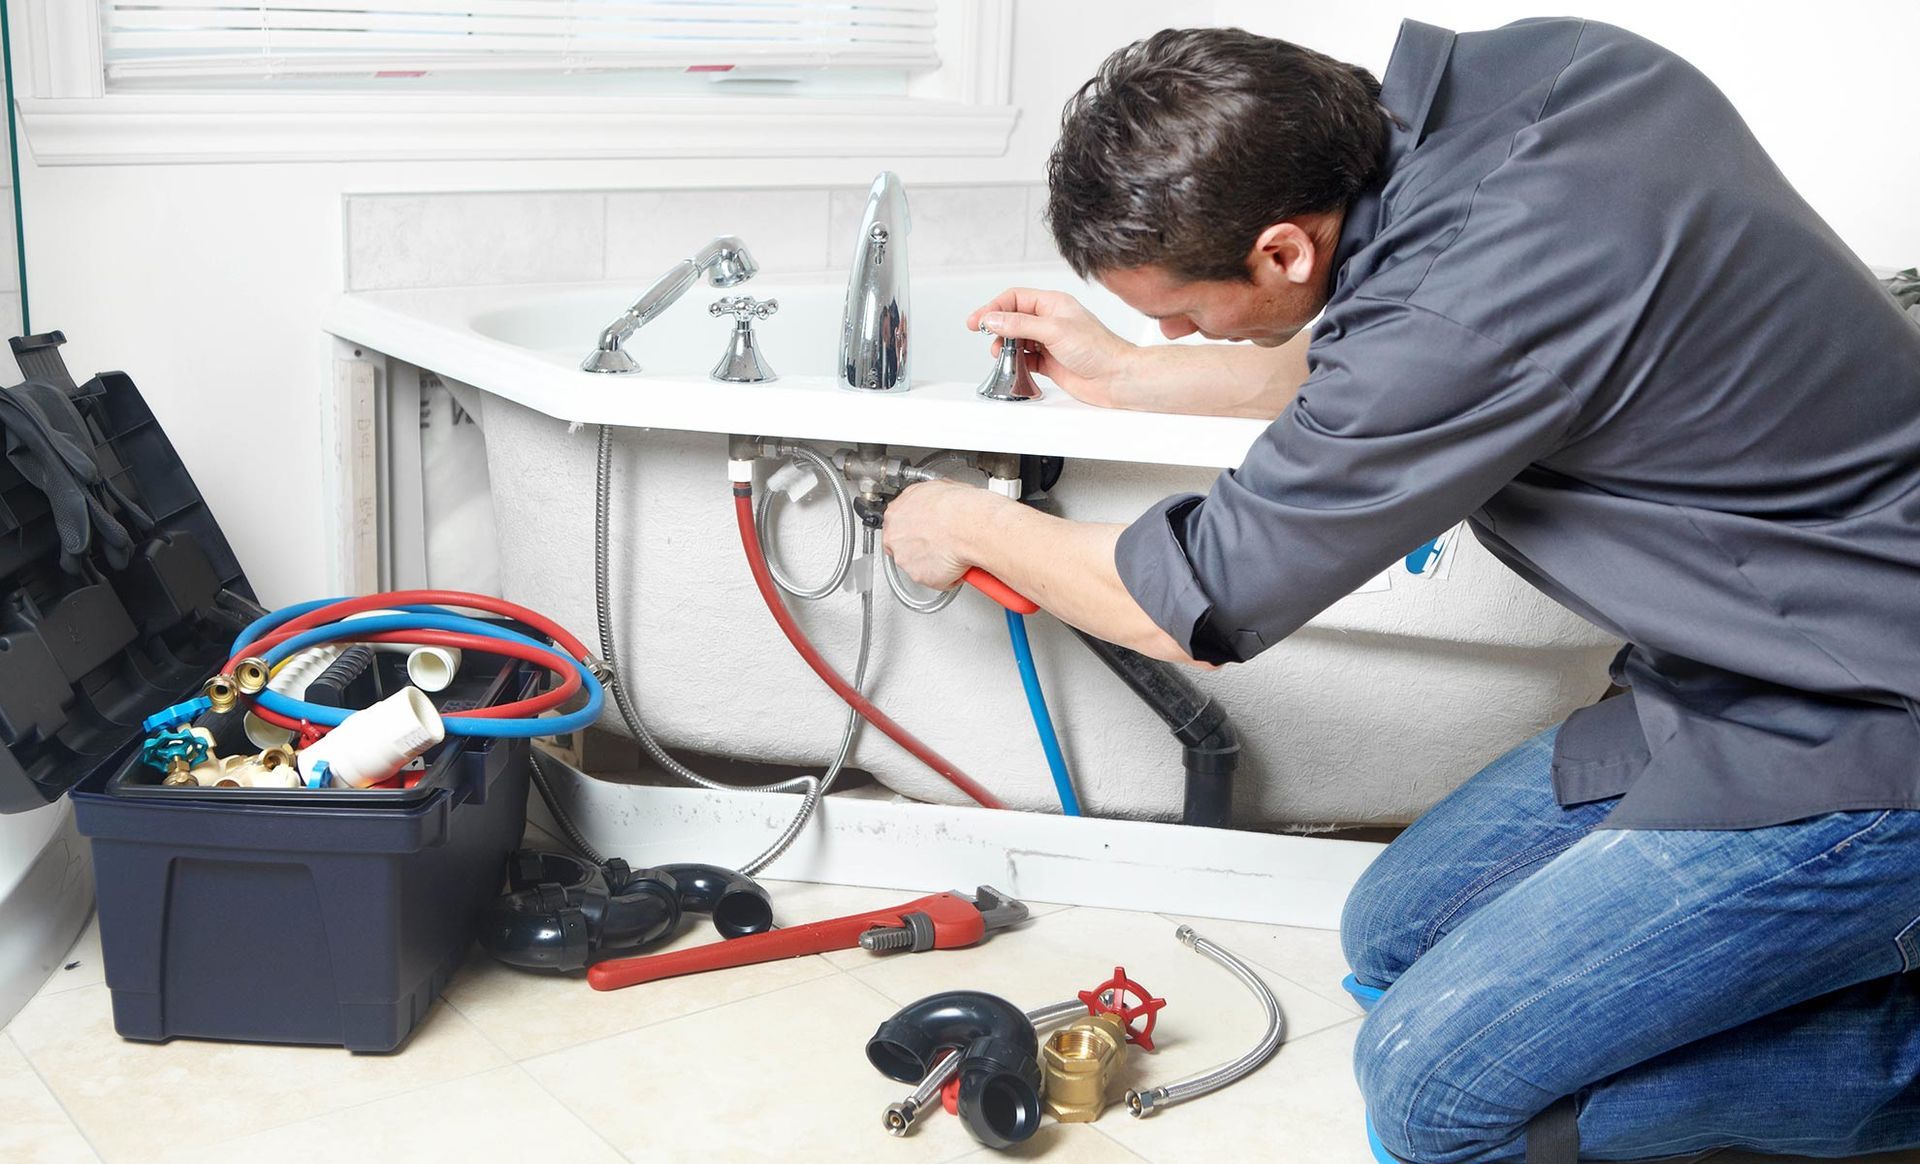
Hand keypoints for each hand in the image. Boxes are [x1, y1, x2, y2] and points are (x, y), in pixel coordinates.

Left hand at [882, 479, 998, 589]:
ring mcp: (904, 558)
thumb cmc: (959, 507)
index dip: (912, 531)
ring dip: (932, 563)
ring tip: (952, 554)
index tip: (924, 532)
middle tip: (939, 545)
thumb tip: (938, 501)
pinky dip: (946, 576)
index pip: (896, 526)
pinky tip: (957, 564)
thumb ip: (928, 501)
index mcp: (897, 512)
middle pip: (901, 547)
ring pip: (916, 565)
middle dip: (919, 548)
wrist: (969, 526)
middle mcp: (895, 536)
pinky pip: (932, 580)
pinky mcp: (918, 576)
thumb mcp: (940, 488)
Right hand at [966, 288, 1134, 406]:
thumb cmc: (1098, 349)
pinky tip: (1012, 367)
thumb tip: (993, 319)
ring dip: (1005, 348)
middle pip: (1013, 319)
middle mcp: (1050, 321)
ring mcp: (1050, 342)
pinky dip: (1015, 364)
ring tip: (1000, 355)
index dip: (994, 308)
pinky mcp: (1050, 363)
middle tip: (984, 338)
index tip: (978, 321)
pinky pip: (1025, 360)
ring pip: (1017, 341)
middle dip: (997, 328)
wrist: (1117, 378)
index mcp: (1053, 304)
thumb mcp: (1054, 330)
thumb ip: (1020, 325)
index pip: (1015, 299)